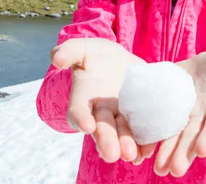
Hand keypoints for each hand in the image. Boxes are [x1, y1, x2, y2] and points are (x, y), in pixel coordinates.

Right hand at [50, 38, 156, 163]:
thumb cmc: (95, 55)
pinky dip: (145, 141)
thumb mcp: (81, 48)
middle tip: (113, 155)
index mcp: (83, 98)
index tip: (87, 126)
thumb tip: (55, 59)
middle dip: (107, 141)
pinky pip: (141, 129)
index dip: (80, 119)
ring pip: (122, 133)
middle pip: (102, 129)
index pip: (78, 111)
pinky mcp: (138, 114)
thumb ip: (68, 52)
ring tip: (134, 156)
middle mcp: (100, 112)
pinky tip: (150, 149)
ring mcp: (120, 115)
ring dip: (127, 145)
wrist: (117, 60)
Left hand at [154, 52, 205, 176]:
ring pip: (173, 136)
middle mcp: (199, 117)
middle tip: (174, 171)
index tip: (202, 151)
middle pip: (190, 138)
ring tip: (158, 169)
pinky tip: (141, 149)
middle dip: (183, 153)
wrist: (199, 66)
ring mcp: (181, 114)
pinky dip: (149, 136)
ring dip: (165, 152)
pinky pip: (156, 123)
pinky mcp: (164, 108)